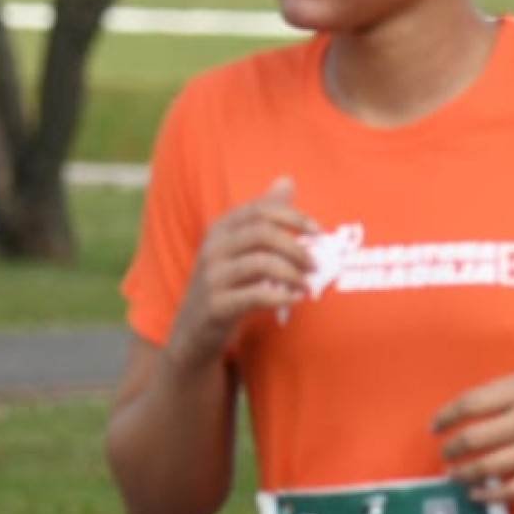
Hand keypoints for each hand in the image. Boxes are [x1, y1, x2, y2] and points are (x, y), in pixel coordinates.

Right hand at [168, 179, 317, 367]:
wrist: (194, 332)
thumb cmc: (228, 285)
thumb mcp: (241, 248)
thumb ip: (264, 217)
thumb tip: (287, 180)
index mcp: (221, 229)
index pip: (261, 210)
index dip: (294, 217)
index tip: (319, 232)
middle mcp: (213, 248)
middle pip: (263, 232)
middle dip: (296, 247)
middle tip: (316, 264)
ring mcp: (212, 277)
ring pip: (261, 263)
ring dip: (293, 273)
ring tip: (308, 285)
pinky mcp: (216, 306)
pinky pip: (255, 296)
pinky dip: (282, 296)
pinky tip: (295, 300)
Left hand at [433, 370, 513, 503]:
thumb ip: (507, 389)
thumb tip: (471, 408)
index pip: (470, 403)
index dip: (445, 416)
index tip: (436, 426)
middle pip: (474, 438)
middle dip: (451, 449)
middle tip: (445, 453)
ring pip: (489, 467)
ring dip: (465, 474)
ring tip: (455, 476)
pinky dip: (491, 495)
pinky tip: (478, 495)